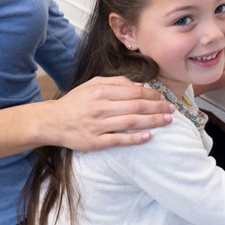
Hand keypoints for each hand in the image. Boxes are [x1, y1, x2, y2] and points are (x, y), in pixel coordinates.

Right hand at [45, 77, 173, 150]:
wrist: (52, 122)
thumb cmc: (75, 102)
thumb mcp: (93, 85)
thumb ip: (116, 82)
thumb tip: (141, 86)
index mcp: (100, 91)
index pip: (134, 91)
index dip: (153, 94)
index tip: (164, 97)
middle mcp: (100, 107)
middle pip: (136, 106)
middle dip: (158, 107)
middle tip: (172, 110)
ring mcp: (97, 125)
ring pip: (130, 122)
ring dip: (152, 121)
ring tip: (167, 121)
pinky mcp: (94, 142)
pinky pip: (118, 140)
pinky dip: (135, 138)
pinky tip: (149, 136)